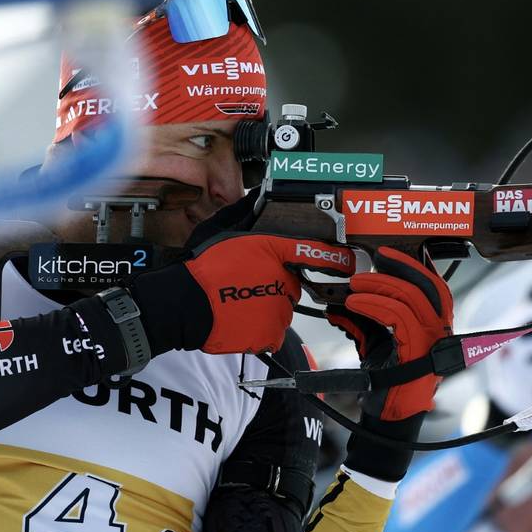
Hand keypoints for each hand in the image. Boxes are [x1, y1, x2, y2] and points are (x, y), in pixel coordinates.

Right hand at [132, 234, 354, 355]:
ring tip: (235, 301)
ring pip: (280, 309)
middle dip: (273, 283)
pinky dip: (256, 328)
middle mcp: (283, 281)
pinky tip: (236, 318)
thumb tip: (257, 197)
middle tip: (244, 282)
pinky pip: (269, 332)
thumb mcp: (222, 230)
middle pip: (290, 284)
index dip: (336, 258)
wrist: (184, 305)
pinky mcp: (269, 334)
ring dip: (264, 306)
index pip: (316, 253)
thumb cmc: (202, 269)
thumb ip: (245, 214)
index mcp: (274, 252)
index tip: (347, 261)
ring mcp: (278, 311)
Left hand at [327, 246, 453, 421]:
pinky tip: (355, 304)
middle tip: (372, 261)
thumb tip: (338, 304)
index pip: (433, 285)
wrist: (388, 415)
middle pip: (428, 285)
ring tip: (354, 285)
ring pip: (411, 298)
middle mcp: (440, 330)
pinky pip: (398, 317)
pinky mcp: (419, 351)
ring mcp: (433, 341)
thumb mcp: (375, 341)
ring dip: (379, 285)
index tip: (386, 255)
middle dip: (399, 267)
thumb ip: (364, 320)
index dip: (412, 265)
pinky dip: (374, 305)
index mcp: (434, 324)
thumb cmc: (386, 379)